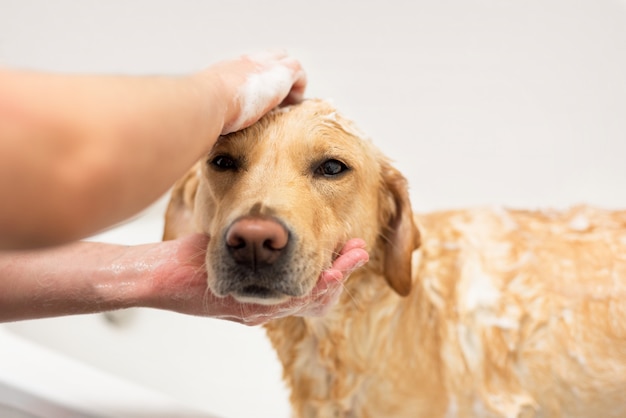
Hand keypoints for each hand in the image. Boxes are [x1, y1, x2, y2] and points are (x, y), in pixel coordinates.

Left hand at [148, 235, 367, 324]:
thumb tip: (273, 218)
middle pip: (316, 293)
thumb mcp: (229, 244)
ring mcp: (259, 310)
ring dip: (336, 277)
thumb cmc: (191, 256)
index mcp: (265, 292)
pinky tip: (330, 272)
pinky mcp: (249, 310)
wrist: (157, 274)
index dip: (334, 266)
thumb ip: (254, 238)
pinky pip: (290, 302)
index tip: (350, 246)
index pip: (311, 283)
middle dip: (342, 271)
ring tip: (355, 257)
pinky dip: (316, 287)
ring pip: (310, 298)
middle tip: (360, 251)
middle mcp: (266, 305)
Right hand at [201, 50, 306, 134]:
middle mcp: (248, 63)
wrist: (210, 100)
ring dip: (290, 83)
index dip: (259, 79)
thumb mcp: (209, 106)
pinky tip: (292, 105)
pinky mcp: (282, 74)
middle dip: (278, 76)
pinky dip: (298, 88)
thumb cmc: (205, 108)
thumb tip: (210, 128)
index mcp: (231, 70)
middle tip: (279, 100)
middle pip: (272, 57)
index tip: (261, 97)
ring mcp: (266, 65)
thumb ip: (214, 111)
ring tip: (289, 104)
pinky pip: (299, 73)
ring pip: (287, 62)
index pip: (250, 67)